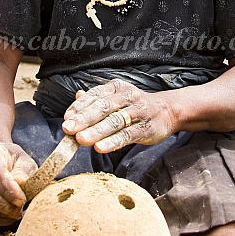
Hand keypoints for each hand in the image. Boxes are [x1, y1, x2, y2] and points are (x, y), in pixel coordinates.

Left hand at [61, 79, 176, 151]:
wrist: (168, 110)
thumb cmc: (136, 106)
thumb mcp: (117, 97)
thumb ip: (97, 99)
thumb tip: (77, 96)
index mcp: (116, 87)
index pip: (95, 96)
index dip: (79, 107)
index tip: (66, 118)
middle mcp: (127, 96)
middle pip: (103, 107)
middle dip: (84, 118)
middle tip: (68, 128)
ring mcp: (138, 112)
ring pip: (114, 121)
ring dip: (96, 131)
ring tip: (81, 139)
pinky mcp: (145, 128)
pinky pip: (127, 135)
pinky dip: (112, 141)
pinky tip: (100, 148)